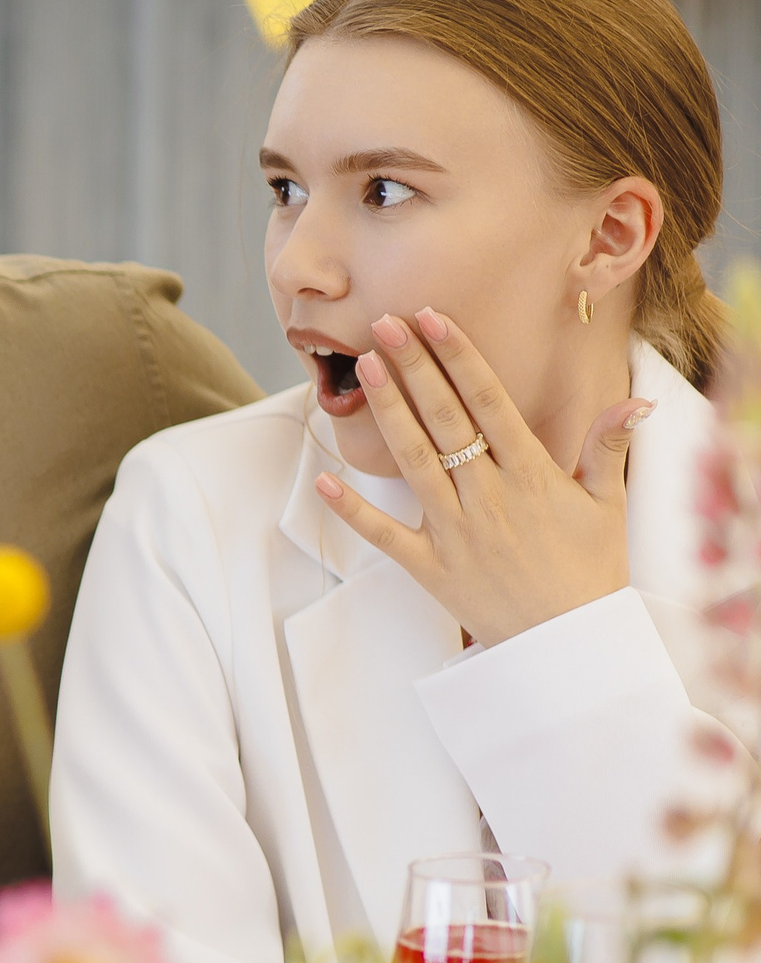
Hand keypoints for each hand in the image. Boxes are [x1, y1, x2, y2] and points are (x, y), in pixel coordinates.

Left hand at [315, 309, 644, 646]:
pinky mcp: (428, 566)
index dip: (460, 357)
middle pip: (444, 419)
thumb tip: (636, 398)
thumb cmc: (589, 569)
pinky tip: (325, 481)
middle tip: (385, 324)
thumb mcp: (608, 504)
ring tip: (364, 368)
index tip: (434, 319)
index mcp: (531, 474)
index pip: (488, 402)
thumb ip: (610, 446)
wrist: (567, 643)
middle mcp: (487, 495)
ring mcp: (454, 530)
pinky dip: (353, 511)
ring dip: (386, 412)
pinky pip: (383, 535)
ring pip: (413, 460)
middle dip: (414, 368)